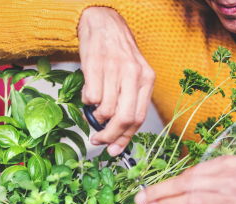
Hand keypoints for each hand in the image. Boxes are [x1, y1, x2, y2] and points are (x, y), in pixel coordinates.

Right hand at [78, 7, 154, 155]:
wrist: (103, 22)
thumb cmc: (117, 53)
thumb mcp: (133, 74)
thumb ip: (129, 101)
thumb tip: (118, 133)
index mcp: (147, 80)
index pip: (139, 118)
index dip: (125, 138)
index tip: (114, 150)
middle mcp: (134, 75)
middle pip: (125, 119)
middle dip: (110, 136)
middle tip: (99, 140)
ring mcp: (115, 70)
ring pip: (107, 110)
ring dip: (96, 118)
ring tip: (93, 113)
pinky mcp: (96, 65)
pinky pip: (92, 97)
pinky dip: (88, 102)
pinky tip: (88, 96)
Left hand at [134, 156, 235, 203]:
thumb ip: (212, 175)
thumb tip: (182, 183)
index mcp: (225, 165)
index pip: (190, 173)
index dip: (167, 182)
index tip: (149, 189)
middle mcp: (227, 180)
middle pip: (187, 185)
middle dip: (160, 192)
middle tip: (140, 199)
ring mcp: (234, 201)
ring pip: (195, 202)